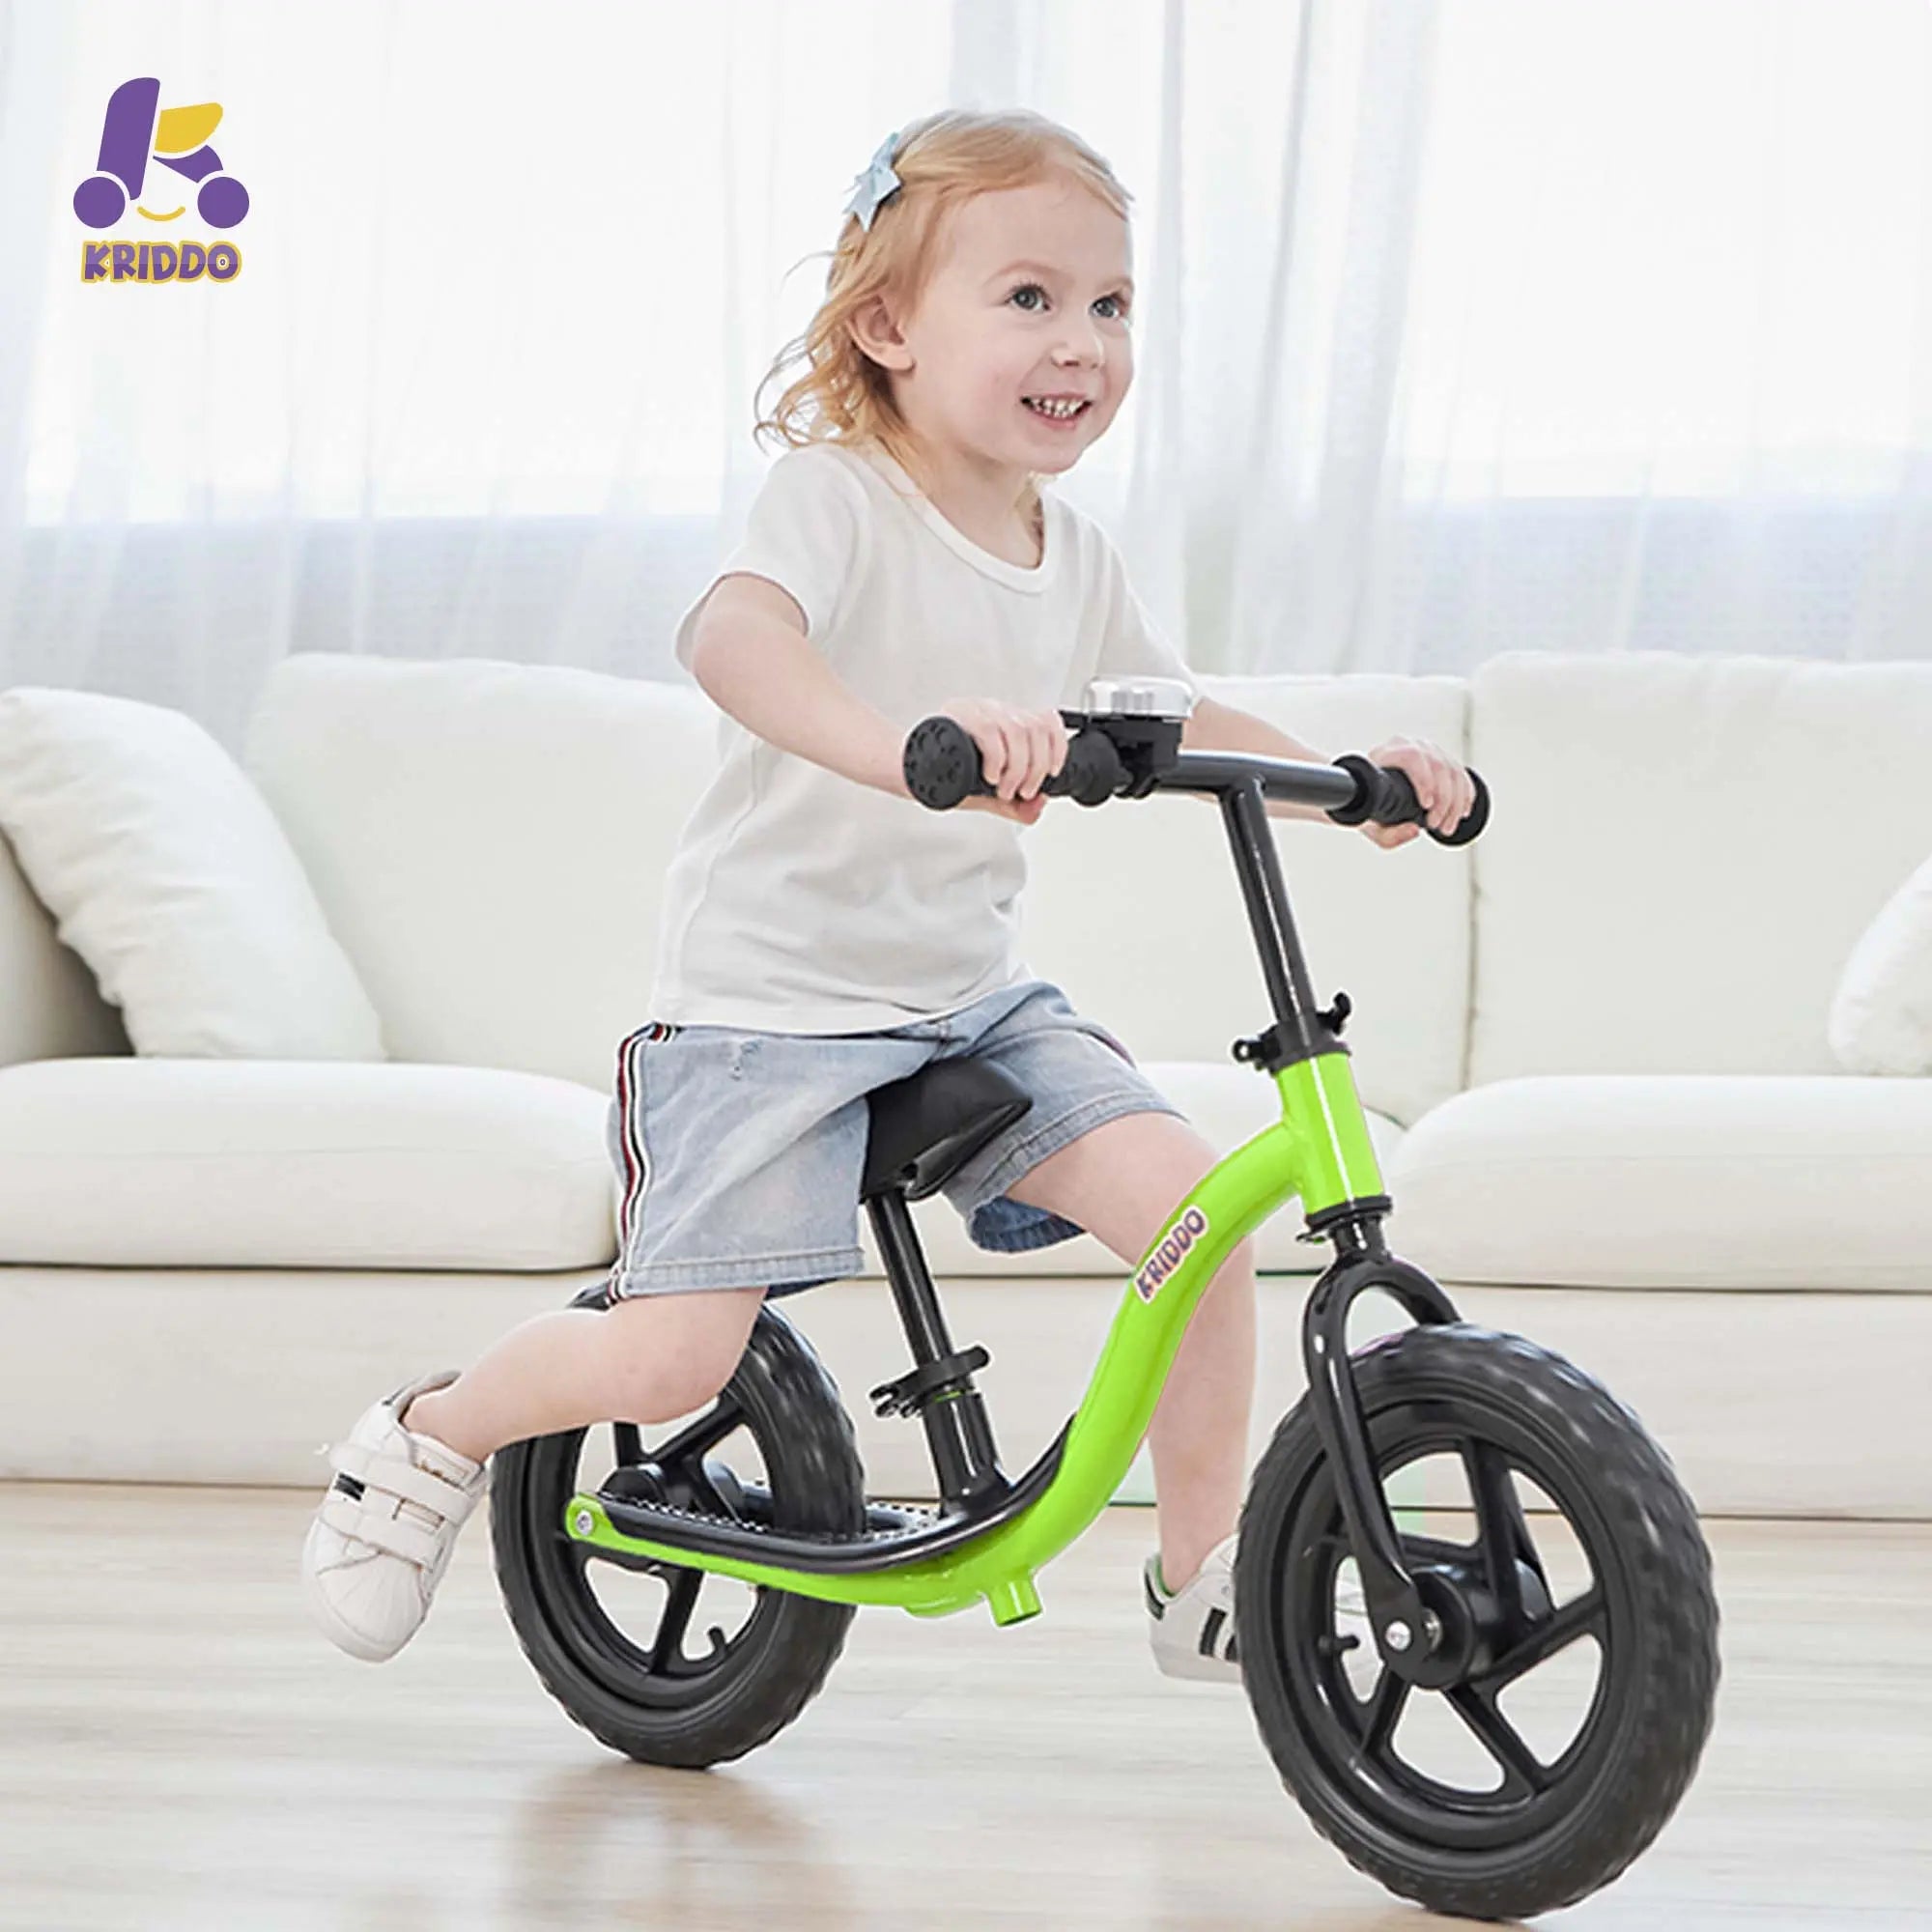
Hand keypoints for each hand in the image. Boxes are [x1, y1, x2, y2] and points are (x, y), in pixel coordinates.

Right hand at [939, 696, 1070, 825]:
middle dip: (1036, 768)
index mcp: (1005, 721)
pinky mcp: (957, 715)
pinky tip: (989, 776)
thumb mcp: (985, 792)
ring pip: (1018, 731)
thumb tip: (1037, 807)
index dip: (1057, 747)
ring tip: (1004, 788)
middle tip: (1023, 791)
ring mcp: (975, 709)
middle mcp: (993, 710)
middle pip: (1036, 728)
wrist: (905, 769)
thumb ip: (1014, 803)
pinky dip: (997, 760)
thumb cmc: (940, 774)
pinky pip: (990, 732)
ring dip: (1018, 769)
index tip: (1051, 773)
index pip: (1046, 719)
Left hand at [1356, 736, 1476, 849]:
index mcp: (1385, 754)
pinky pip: (1460, 773)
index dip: (1424, 780)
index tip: (1426, 806)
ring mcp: (1426, 749)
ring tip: (1447, 826)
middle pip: (1437, 764)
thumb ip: (1388, 834)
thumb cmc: (1368, 807)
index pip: (1411, 756)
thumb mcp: (1370, 826)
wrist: (1368, 794)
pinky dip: (1465, 794)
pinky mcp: (1440, 758)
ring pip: (1452, 770)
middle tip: (1436, 825)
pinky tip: (1462, 812)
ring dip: (1456, 802)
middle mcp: (1407, 745)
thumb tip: (1415, 829)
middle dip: (1443, 800)